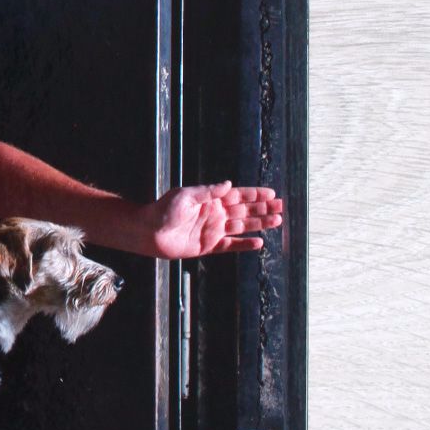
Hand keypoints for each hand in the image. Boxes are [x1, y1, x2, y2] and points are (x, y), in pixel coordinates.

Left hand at [144, 182, 282, 259]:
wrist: (148, 232)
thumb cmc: (163, 210)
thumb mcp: (185, 196)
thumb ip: (208, 192)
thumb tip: (229, 184)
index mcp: (209, 200)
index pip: (237, 196)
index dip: (254, 195)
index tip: (271, 193)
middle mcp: (214, 214)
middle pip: (244, 211)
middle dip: (262, 208)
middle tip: (281, 207)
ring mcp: (212, 230)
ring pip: (242, 226)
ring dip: (259, 224)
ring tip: (277, 221)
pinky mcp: (208, 246)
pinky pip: (231, 245)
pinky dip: (244, 244)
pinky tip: (258, 242)